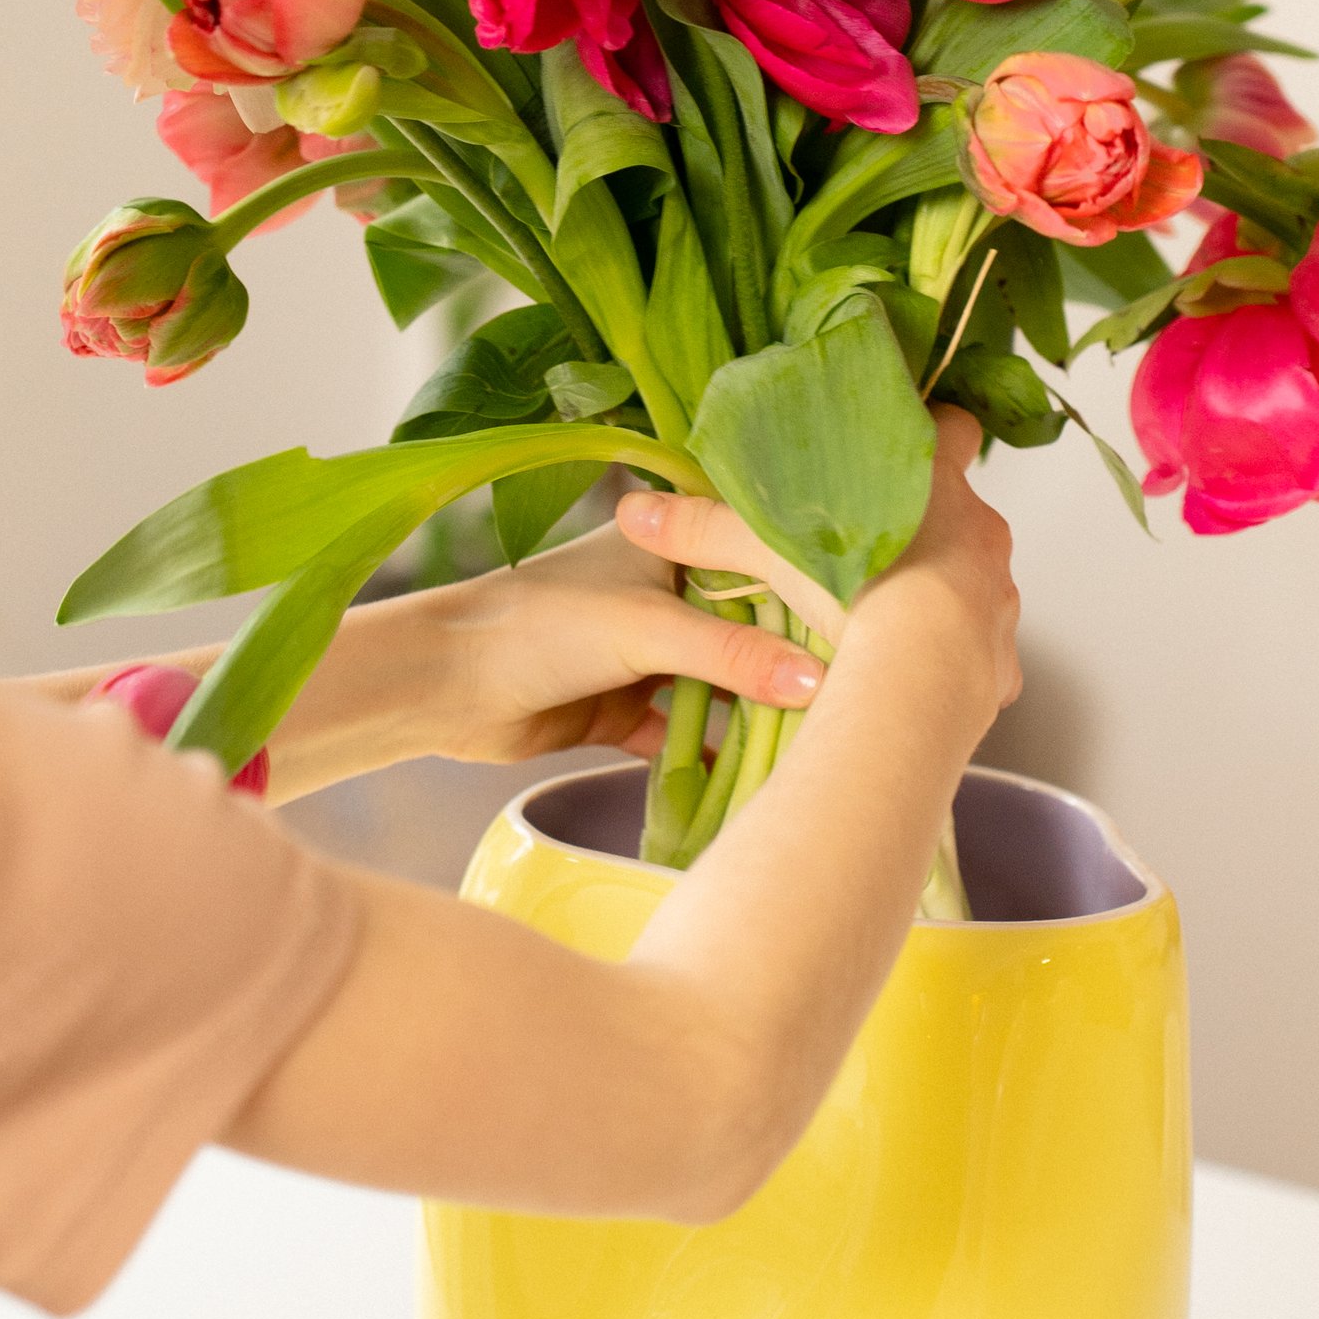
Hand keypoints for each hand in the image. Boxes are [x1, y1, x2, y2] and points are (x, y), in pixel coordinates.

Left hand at [406, 497, 826, 764]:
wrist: (442, 688)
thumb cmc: (538, 626)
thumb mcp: (647, 629)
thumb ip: (734, 654)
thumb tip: (822, 683)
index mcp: (673, 542)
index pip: (760, 556)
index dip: (813, 583)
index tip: (876, 615)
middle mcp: (666, 592)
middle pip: (749, 627)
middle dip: (794, 659)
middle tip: (866, 690)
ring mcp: (646, 653)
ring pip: (721, 684)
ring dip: (757, 712)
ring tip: (828, 737)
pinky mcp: (626, 710)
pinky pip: (686, 734)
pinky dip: (715, 754)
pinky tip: (765, 777)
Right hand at [619, 410, 1021, 750]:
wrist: (920, 684)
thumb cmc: (856, 596)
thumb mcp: (768, 553)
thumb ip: (704, 529)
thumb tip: (634, 512)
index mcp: (935, 486)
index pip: (954, 427)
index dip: (930, 433)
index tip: (898, 450)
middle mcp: (983, 534)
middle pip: (964, 512)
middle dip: (925, 528)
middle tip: (871, 548)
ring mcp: (1000, 599)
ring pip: (974, 583)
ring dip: (938, 596)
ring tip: (884, 621)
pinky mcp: (1005, 661)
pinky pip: (982, 653)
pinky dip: (951, 661)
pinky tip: (910, 677)